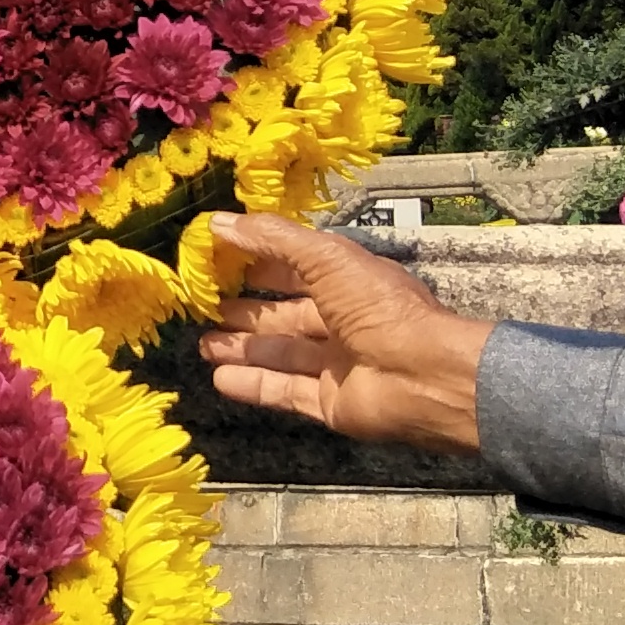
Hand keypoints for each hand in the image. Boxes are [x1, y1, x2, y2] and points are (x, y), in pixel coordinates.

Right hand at [194, 211, 493, 452]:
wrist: (422, 375)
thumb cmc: (378, 306)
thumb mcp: (324, 256)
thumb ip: (271, 239)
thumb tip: (218, 222)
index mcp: (347, 281)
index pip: (295, 269)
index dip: (258, 263)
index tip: (217, 260)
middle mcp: (342, 321)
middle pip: (285, 315)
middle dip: (246, 311)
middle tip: (204, 307)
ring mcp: (337, 364)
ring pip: (281, 354)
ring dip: (242, 348)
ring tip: (202, 344)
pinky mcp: (330, 403)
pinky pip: (285, 391)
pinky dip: (253, 385)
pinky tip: (220, 379)